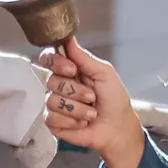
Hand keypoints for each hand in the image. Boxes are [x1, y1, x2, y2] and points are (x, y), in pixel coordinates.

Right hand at [39, 37, 146, 167]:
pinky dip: (72, 121)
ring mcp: (55, 104)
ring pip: (52, 100)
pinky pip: (52, 118)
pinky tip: (82, 123)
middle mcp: (60, 86)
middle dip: (77, 91)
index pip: (48, 58)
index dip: (56, 62)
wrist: (119, 128)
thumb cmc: (115, 101)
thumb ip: (85, 58)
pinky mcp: (54, 122)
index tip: (72, 70)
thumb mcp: (105, 74)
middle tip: (92, 97)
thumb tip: (69, 39)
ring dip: (78, 109)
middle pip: (52, 80)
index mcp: (70, 70)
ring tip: (91, 113)